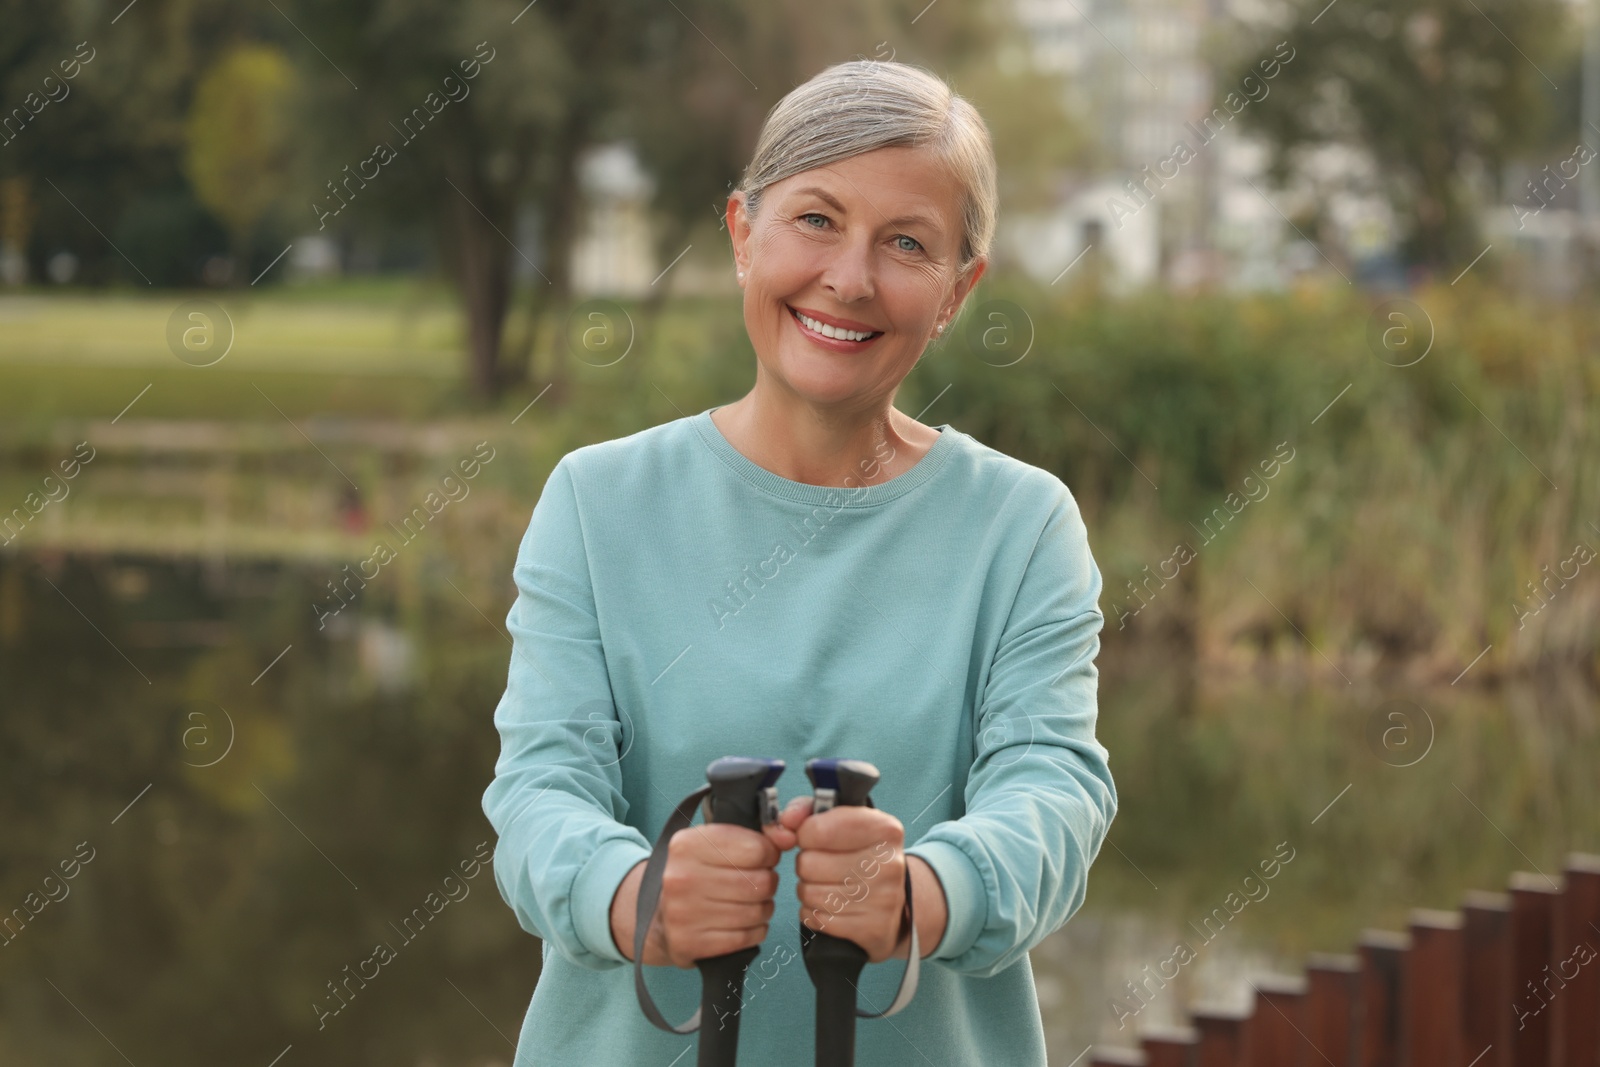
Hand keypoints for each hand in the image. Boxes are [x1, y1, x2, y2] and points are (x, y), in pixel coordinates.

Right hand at [611, 817, 796, 967]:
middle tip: (757, 884)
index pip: (757, 848)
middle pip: (760, 882)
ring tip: (750, 904)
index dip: (769, 854)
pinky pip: (747, 937)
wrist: (656, 915)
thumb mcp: (715, 843)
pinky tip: (742, 924)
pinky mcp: (689, 943)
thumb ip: (758, 833)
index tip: (761, 859)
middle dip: (768, 884)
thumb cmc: (697, 874)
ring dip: (763, 909)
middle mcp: (681, 877)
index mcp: (687, 844)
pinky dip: (754, 931)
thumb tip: (789, 837)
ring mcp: (682, 913)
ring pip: (757, 911)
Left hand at [782, 795, 909, 963]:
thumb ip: (807, 810)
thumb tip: (785, 821)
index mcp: (883, 829)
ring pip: (809, 893)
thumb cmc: (861, 854)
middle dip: (807, 864)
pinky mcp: (872, 929)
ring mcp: (882, 899)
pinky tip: (832, 906)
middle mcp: (888, 863)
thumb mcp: (843, 821)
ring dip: (808, 890)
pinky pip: (816, 919)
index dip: (805, 834)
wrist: (897, 901)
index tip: (814, 838)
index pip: (817, 830)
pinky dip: (815, 913)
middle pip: (808, 864)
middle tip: (824, 865)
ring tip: (827, 885)